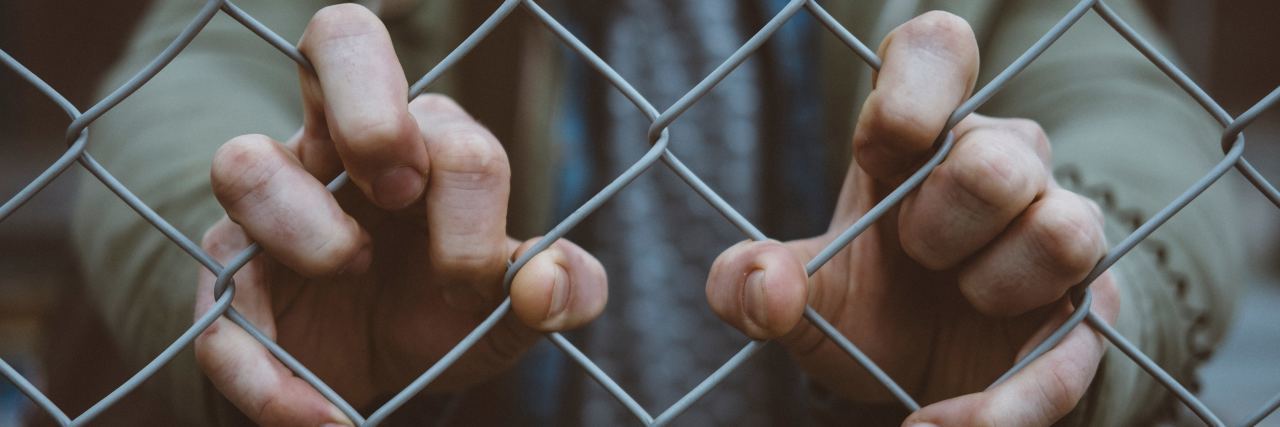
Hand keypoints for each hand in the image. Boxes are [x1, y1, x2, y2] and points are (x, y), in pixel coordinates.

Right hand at [192, 5, 606, 425]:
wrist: (371, 381)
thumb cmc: (444, 313)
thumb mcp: (513, 309)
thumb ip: (562, 289)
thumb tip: (548, 281)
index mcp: (425, 143)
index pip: (445, 120)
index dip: (466, 186)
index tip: (474, 268)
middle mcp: (341, 149)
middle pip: (340, 40)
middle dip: (372, 106)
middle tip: (399, 187)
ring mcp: (274, 208)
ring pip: (244, 161)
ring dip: (302, 221)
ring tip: (348, 272)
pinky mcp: (229, 282)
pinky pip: (217, 301)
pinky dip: (265, 370)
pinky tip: (319, 414)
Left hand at [704, 12, 1119, 425]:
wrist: (925, 384)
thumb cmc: (869, 307)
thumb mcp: (800, 297)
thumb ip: (749, 283)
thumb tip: (763, 286)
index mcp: (917, 141)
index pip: (938, 53)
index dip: (920, 82)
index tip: (888, 140)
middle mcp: (998, 165)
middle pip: (998, 155)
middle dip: (940, 218)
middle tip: (915, 253)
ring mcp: (1053, 230)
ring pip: (1062, 227)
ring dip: (993, 283)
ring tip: (958, 303)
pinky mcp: (1086, 309)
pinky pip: (1078, 342)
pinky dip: (1009, 399)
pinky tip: (946, 425)